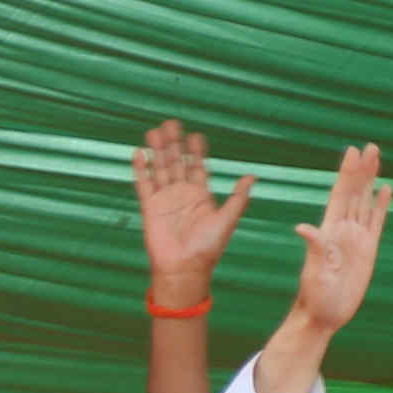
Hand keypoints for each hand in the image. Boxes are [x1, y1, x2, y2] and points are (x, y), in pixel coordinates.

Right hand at [134, 121, 253, 308]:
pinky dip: (141, 169)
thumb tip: (252, 176)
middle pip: (177, 162)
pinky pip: (144, 184)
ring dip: (157, 150)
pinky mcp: (150, 207)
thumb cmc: (208, 249)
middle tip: (172, 123)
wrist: (184, 269)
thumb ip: (238, 198)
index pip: (198, 167)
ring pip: (160, 168)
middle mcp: (182, 194)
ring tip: (155, 132)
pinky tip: (139, 153)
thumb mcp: (227, 220)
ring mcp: (165, 199)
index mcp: (200, 195)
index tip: (195, 135)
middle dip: (174, 144)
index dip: (196, 151)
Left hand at [286, 144, 390, 337]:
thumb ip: (314, 248)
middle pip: (354, 192)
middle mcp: (343, 229)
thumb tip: (303, 228)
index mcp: (329, 230)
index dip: (346, 173)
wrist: (325, 315)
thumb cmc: (315, 295)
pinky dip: (380, 205)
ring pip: (365, 202)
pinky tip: (385, 190)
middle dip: (362, 170)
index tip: (352, 152)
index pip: (340, 195)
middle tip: (370, 147)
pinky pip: (376, 222)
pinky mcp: (368, 250)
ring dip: (370, 181)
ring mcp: (356, 238)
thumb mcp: (314, 271)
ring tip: (377, 159)